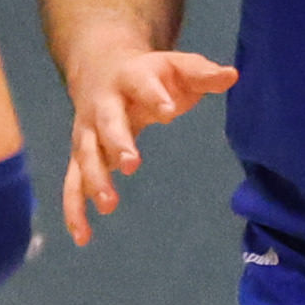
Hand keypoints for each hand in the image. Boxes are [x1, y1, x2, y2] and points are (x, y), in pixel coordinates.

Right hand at [59, 44, 239, 246]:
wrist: (99, 68)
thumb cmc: (149, 74)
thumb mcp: (176, 67)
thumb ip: (202, 74)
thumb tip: (232, 76)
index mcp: (130, 79)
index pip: (141, 85)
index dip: (154, 97)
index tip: (169, 111)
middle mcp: (103, 106)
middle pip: (107, 123)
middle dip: (117, 142)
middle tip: (132, 163)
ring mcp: (87, 133)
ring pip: (85, 156)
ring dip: (95, 180)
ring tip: (109, 204)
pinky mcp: (80, 157)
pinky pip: (73, 184)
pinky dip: (74, 210)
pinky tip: (82, 237)